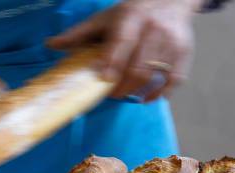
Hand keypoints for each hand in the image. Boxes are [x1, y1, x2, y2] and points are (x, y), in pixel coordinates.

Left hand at [47, 0, 202, 101]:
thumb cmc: (131, 13)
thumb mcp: (103, 18)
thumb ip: (78, 34)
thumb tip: (50, 44)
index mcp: (130, 19)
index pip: (121, 44)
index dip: (112, 65)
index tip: (103, 80)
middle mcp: (154, 29)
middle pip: (138, 67)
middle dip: (123, 86)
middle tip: (112, 94)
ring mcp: (171, 41)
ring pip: (155, 75)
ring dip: (138, 91)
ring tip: (126, 94)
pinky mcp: (184, 51)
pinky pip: (174, 79)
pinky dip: (160, 92)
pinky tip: (147, 98)